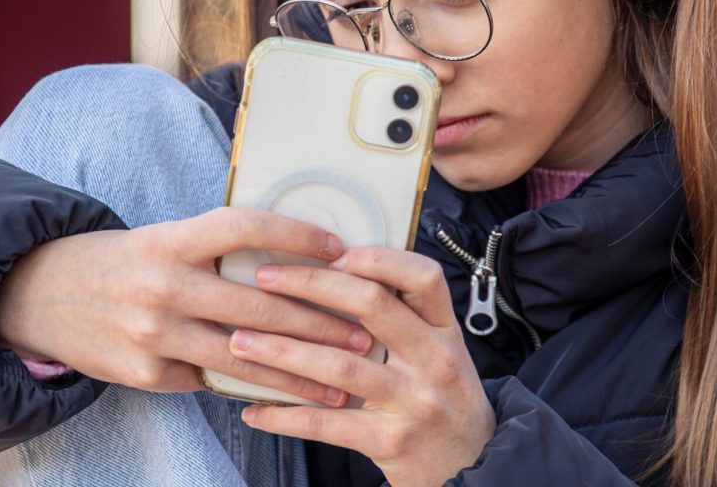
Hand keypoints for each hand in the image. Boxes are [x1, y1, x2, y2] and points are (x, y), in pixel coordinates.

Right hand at [0, 207, 373, 404]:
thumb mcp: (166, 237)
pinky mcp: (144, 373)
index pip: (244, 228)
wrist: (42, 295)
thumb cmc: (126, 261)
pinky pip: (209, 381)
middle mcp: (164, 284)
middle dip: (317, 323)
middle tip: (363, 333)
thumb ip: (218, 248)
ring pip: (241, 356)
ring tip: (341, 380)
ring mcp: (152, 333)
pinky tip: (288, 395)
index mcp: (173, 239)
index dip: (295, 235)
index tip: (339, 247)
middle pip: (255, 304)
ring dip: (297, 372)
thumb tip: (293, 261)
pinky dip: (250, 387)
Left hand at [230, 247, 495, 486]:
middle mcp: (435, 358)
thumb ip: (405, 318)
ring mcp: (415, 401)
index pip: (422, 276)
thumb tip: (338, 274)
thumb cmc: (444, 399)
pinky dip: (286, 415)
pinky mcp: (392, 442)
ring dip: (283, 350)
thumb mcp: (440, 350)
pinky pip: (328, 424)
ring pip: (341, 364)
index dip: (377, 259)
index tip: (332, 251)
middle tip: (266, 278)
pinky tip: (255, 408)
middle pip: (373, 306)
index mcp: (444, 329)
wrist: (476, 471)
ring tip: (240, 341)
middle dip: (312, 285)